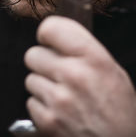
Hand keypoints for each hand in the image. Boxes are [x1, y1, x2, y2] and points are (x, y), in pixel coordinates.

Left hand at [24, 16, 135, 136]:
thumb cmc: (119, 108)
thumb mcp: (111, 69)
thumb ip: (83, 48)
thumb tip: (57, 36)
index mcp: (93, 58)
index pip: (51, 28)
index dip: (47, 34)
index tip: (49, 40)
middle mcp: (74, 75)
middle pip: (33, 54)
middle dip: (43, 61)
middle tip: (57, 70)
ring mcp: (59, 100)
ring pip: (30, 78)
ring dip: (42, 84)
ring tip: (61, 93)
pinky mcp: (48, 121)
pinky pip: (30, 101)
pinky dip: (41, 105)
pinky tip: (58, 109)